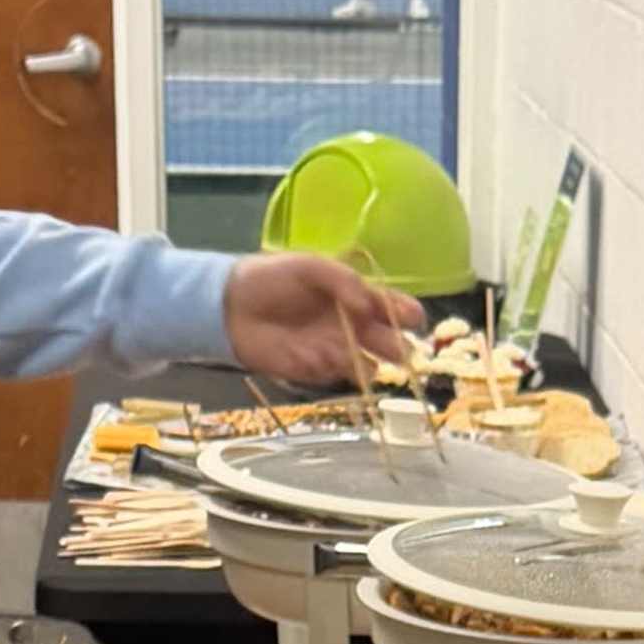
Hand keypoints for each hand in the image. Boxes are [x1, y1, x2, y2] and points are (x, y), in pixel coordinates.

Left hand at [224, 250, 430, 392]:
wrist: (231, 305)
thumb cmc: (272, 277)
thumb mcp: (310, 266)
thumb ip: (343, 281)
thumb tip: (367, 305)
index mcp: (356, 297)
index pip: (392, 308)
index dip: (406, 314)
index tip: (412, 319)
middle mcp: (352, 326)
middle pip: (389, 343)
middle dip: (397, 348)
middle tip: (396, 350)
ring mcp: (334, 351)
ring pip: (367, 366)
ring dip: (364, 363)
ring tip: (345, 352)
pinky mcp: (314, 371)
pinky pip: (334, 377)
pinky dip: (331, 370)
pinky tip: (314, 357)